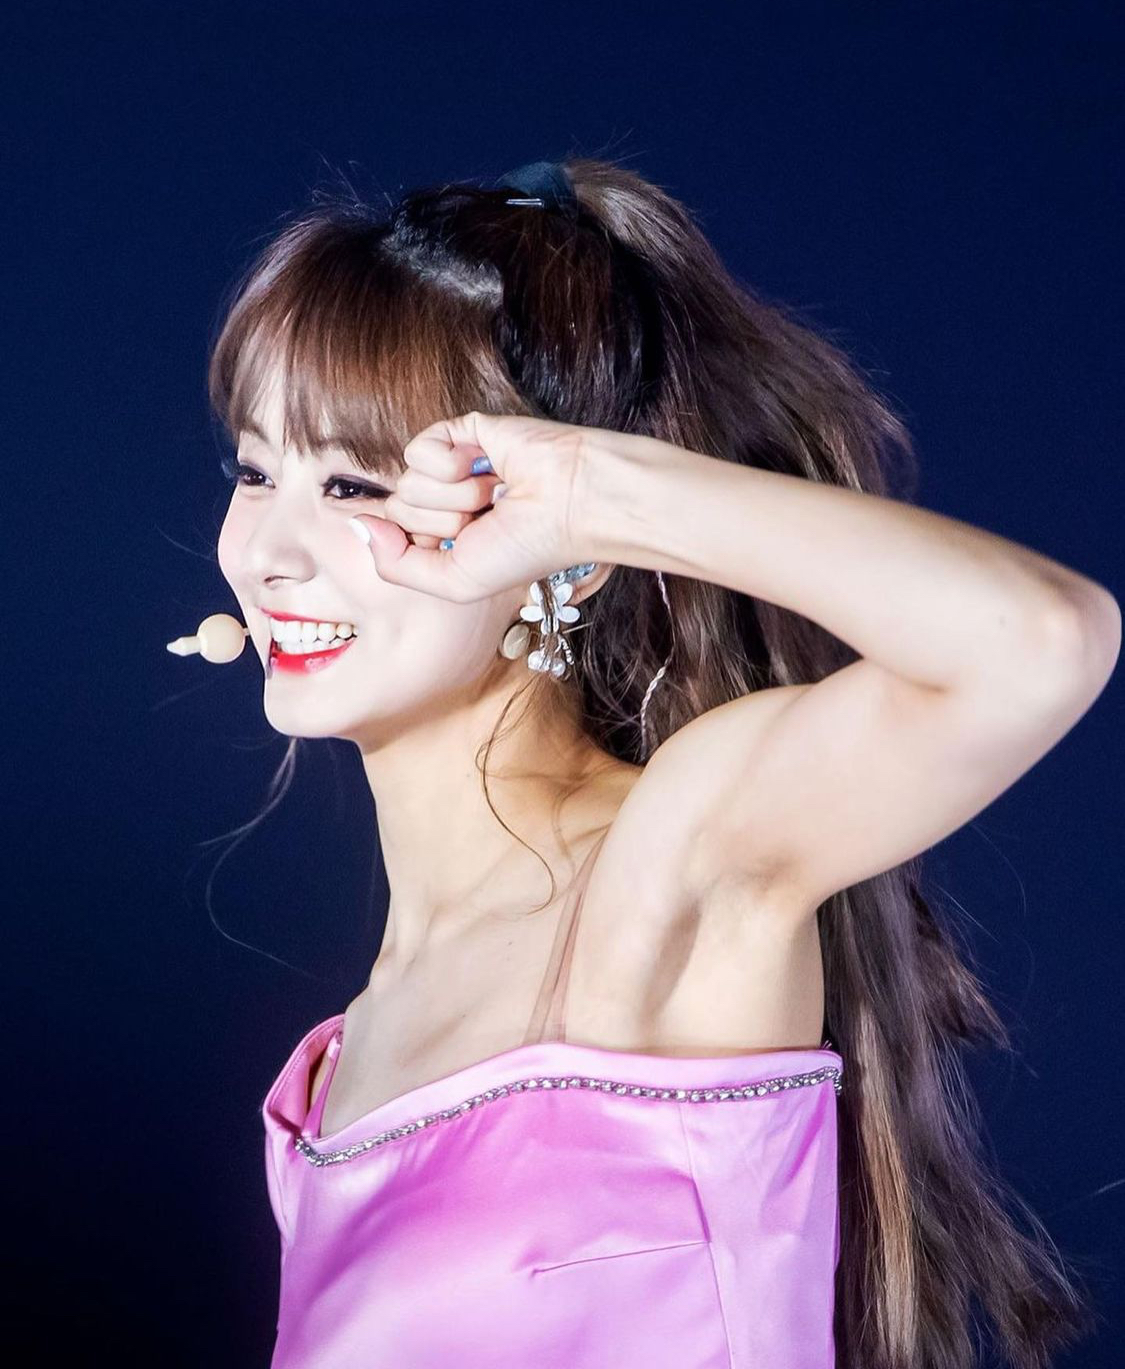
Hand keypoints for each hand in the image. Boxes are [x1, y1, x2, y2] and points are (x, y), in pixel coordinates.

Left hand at [348, 411, 594, 601]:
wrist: (573, 504)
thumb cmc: (527, 549)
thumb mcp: (455, 582)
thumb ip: (395, 565)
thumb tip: (357, 524)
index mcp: (446, 538)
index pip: (395, 539)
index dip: (424, 547)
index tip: (467, 547)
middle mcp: (446, 502)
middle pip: (399, 510)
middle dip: (441, 522)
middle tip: (488, 518)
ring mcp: (451, 466)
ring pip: (408, 482)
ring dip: (454, 496)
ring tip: (496, 494)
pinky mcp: (460, 432)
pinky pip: (417, 450)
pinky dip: (449, 465)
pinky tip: (484, 466)